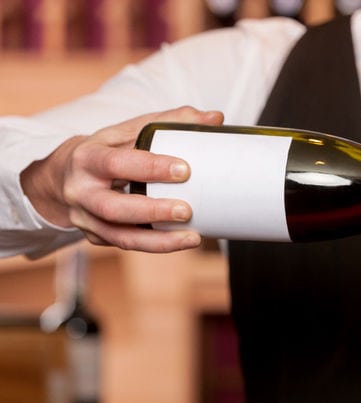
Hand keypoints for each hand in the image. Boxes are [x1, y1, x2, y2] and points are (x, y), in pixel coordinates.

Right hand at [21, 106, 224, 252]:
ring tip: (192, 237)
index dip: (150, 167)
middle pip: (114, 208)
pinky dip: (156, 246)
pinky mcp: (97, 237)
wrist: (66, 176)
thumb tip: (214, 119)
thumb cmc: (106, 150)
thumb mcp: (127, 131)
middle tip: (186, 211)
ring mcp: (87, 219)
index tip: (185, 170)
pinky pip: (128, 244)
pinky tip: (180, 242)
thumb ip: (169, 122)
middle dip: (153, 211)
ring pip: (121, 237)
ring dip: (159, 241)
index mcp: (87, 158)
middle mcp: (82, 192)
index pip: (116, 163)